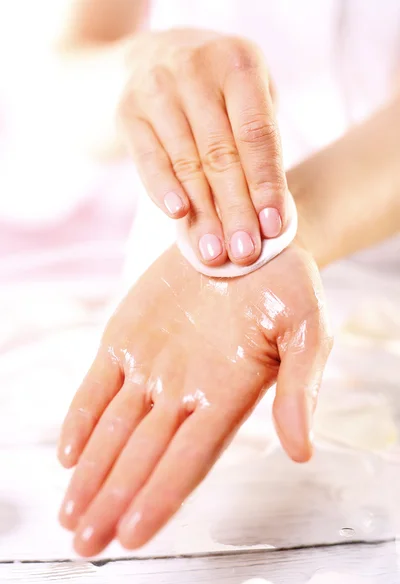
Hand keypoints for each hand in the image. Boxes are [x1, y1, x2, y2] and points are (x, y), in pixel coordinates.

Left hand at [58, 242, 331, 556]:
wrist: (247, 238)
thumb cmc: (284, 285)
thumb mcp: (305, 327)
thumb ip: (299, 387)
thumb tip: (301, 450)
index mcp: (227, 394)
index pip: (190, 459)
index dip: (161, 495)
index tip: (133, 533)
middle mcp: (185, 390)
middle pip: (143, 457)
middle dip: (113, 499)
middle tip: (86, 543)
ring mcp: (152, 366)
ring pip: (114, 429)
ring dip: (90, 471)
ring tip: (71, 515)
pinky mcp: (126, 338)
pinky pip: (98, 384)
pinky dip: (82, 416)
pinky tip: (67, 452)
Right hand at [118, 29, 285, 267]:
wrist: (154, 55)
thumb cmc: (217, 89)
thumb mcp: (248, 95)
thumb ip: (260, 144)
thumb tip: (268, 216)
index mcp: (238, 63)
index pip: (257, 135)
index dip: (266, 184)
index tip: (273, 227)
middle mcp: (196, 70)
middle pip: (221, 155)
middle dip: (236, 210)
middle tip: (245, 252)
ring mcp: (157, 89)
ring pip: (186, 164)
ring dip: (202, 215)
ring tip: (214, 252)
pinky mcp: (128, 111)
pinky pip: (148, 159)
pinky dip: (162, 190)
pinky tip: (178, 217)